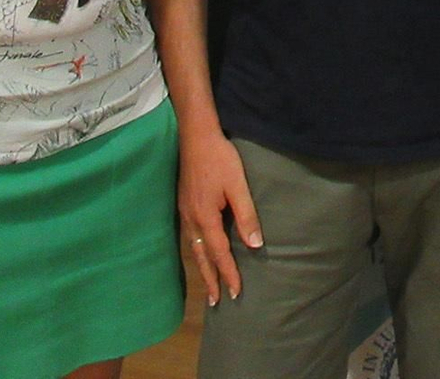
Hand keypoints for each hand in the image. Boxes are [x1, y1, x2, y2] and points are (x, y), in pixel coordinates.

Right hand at [179, 132, 262, 305]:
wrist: (196, 137)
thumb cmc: (220, 159)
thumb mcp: (238, 186)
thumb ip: (246, 216)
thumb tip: (255, 245)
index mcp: (205, 218)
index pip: (219, 254)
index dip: (228, 274)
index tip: (235, 293)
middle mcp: (192, 220)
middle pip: (202, 257)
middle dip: (210, 279)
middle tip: (216, 301)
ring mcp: (185, 213)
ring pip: (194, 249)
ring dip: (202, 268)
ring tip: (208, 285)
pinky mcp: (183, 205)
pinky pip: (190, 237)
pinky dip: (197, 252)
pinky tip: (200, 253)